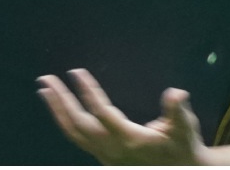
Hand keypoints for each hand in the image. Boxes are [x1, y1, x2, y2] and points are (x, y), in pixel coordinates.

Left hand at [36, 68, 208, 164]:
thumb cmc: (183, 146)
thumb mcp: (186, 127)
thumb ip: (177, 111)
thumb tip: (176, 93)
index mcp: (130, 139)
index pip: (102, 113)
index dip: (88, 92)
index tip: (76, 72)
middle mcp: (112, 149)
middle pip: (78, 124)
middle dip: (61, 100)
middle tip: (46, 78)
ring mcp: (105, 155)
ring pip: (74, 134)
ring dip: (57, 110)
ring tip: (44, 89)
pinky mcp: (103, 157)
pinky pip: (78, 138)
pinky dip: (65, 121)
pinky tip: (60, 107)